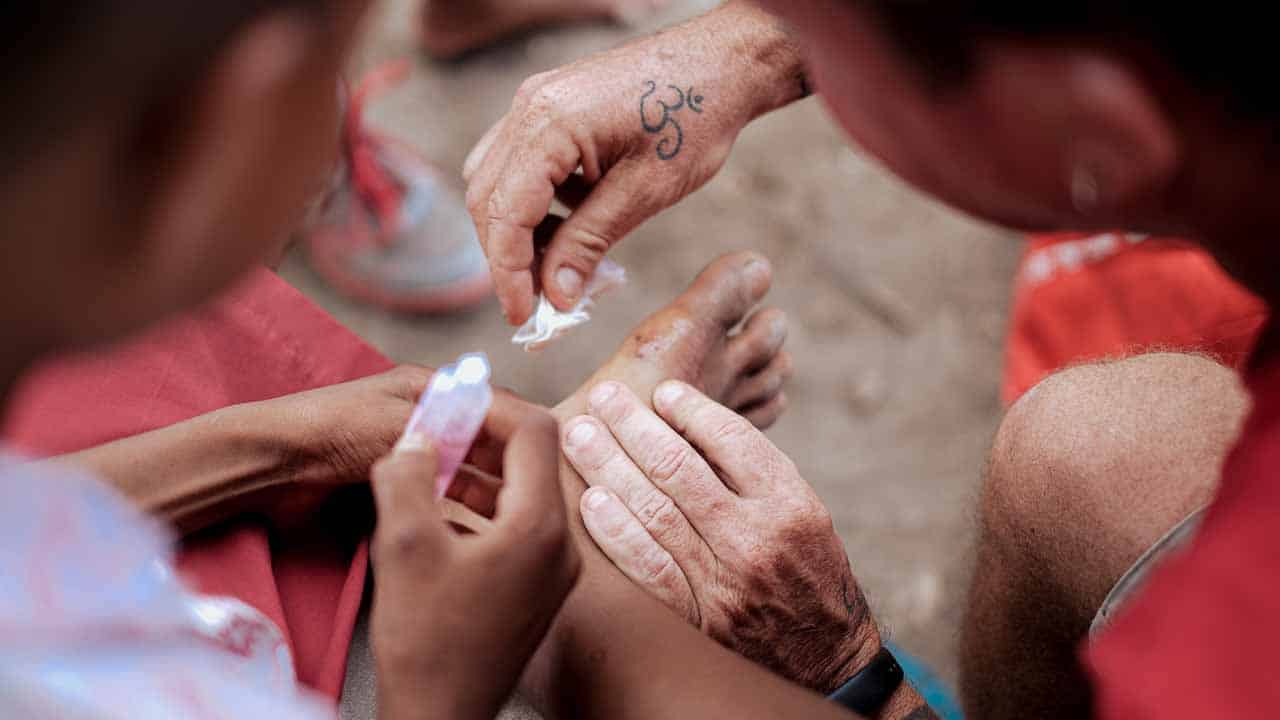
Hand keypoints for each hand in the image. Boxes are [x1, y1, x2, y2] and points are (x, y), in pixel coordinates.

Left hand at [257, 365, 542, 522]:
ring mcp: (409, 448)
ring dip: (489, 488)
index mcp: (428, 387)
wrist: (271, 464)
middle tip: (534, 495)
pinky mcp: (394, 478)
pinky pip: (442, 489)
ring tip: (512, 517)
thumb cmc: (330, 431)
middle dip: (510, 464)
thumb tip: (506, 426)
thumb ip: (454, 426)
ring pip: (466, 467)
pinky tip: (477, 523)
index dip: (521, 431)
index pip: (493, 403)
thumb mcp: (400, 423)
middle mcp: (424, 414)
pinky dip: (461, 502)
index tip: (546, 460)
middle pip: (483, 438)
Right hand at [371, 413, 578, 719]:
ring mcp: (553, 570)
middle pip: (532, 460)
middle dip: (480, 437)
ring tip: (427, 468)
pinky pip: (516, 526)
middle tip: (436, 429)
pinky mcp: (536, 589)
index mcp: (539, 528)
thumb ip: (406, 476)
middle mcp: (560, 546)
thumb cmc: (427, 645)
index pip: (534, 431)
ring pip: (522, 493)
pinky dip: (481, 507)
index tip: (453, 401)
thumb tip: (414, 438)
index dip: (491, 406)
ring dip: (476, 472)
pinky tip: (437, 510)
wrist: (440, 717)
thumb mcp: (403, 545)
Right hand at [463, 2, 805, 324]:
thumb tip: (556, 295)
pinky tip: (571, 224)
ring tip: (561, 267)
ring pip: (495, 182)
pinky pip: (517, 163)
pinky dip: (533, 203)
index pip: (503, 213)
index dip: (509, 273)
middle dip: (508, 256)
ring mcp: (534, 102)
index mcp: (549, 123)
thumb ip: (590, 242)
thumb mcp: (645, 192)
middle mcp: (529, 106)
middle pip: (487, 198)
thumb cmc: (694, 117)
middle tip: (541, 301)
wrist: (723, 63)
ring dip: (518, 232)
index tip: (525, 316)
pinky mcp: (548, 107)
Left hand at [561, 379, 877, 693]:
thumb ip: (753, 472)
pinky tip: (591, 501)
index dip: (689, 408)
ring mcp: (723, 582)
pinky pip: (646, 568)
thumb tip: (688, 422)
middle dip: (632, 425)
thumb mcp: (802, 513)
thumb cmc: (808, 572)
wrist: (826, 660)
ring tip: (582, 436)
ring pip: (653, 510)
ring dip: (609, 466)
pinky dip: (616, 532)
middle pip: (678, 467)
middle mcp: (756, 539)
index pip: (731, 439)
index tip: (661, 391)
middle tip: (603, 396)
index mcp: (789, 503)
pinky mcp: (697, 618)